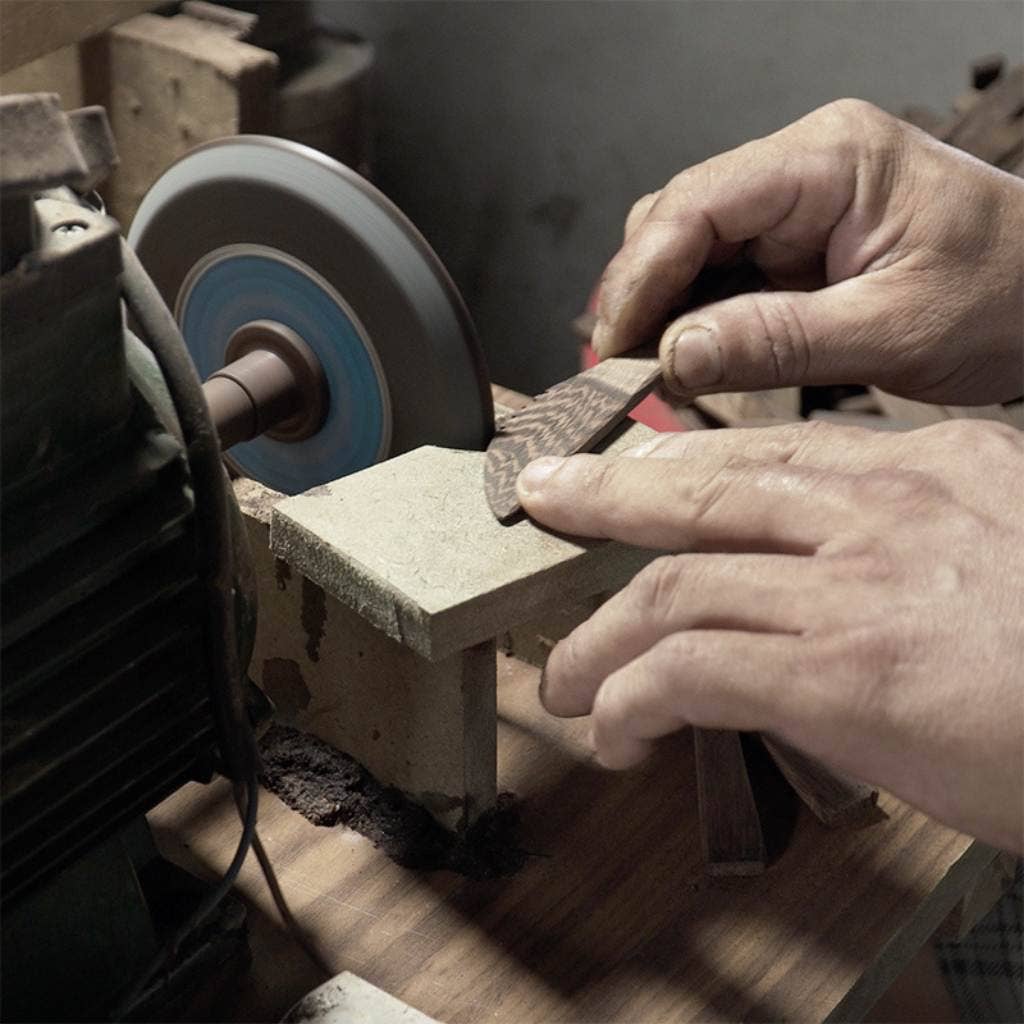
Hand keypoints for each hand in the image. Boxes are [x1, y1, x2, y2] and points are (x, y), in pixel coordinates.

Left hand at [517, 420, 1023, 852]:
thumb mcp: (1005, 544)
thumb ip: (916, 530)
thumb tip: (839, 558)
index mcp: (926, 465)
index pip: (769, 449)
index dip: (681, 463)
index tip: (629, 478)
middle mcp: (881, 507)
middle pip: (701, 484)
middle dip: (604, 494)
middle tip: (544, 498)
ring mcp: (855, 586)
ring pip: (675, 586)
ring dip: (601, 638)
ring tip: (568, 678)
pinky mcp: (843, 675)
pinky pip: (693, 670)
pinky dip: (634, 698)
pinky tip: (617, 726)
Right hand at [594, 99, 1023, 404]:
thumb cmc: (1008, 296)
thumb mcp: (894, 328)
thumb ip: (778, 340)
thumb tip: (674, 355)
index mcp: (830, 159)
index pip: (697, 203)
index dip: (641, 276)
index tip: (613, 345)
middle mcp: (802, 168)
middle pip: (678, 219)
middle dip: (642, 295)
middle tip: (625, 370)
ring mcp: (795, 205)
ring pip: (688, 249)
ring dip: (663, 311)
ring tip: (654, 373)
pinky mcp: (794, 243)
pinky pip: (719, 275)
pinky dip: (694, 320)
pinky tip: (690, 359)